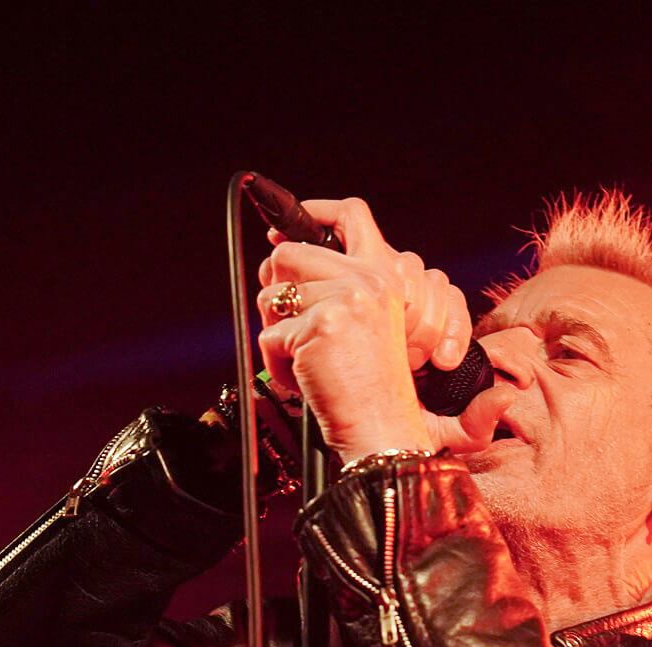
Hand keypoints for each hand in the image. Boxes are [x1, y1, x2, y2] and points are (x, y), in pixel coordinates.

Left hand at [257, 197, 477, 460]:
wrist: (383, 428)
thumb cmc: (369, 387)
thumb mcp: (361, 322)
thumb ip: (331, 285)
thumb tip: (276, 254)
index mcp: (381, 275)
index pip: (350, 214)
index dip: (311, 213)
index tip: (281, 231)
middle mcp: (366, 280)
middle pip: (287, 256)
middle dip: (275, 293)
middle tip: (292, 328)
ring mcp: (345, 299)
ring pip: (270, 297)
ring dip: (277, 335)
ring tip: (307, 362)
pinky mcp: (320, 325)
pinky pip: (268, 337)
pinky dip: (277, 366)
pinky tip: (306, 380)